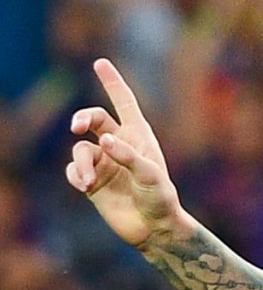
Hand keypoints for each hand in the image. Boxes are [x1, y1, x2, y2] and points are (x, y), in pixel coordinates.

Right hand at [66, 59, 185, 246]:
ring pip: (79, 150)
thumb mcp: (151, 175)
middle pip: (93, 119)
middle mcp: (118, 144)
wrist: (153, 226)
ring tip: (89, 181)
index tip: (100, 63)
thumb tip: (102, 140)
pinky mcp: (92, 181)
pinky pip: (74, 170)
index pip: (123, 102)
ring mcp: (104, 162)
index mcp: (138, 135)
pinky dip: (76, 175)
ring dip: (81, 163)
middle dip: (82, 118)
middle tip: (78, 127)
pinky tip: (85, 186)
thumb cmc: (160, 197)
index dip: (112, 83)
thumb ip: (128, 156)